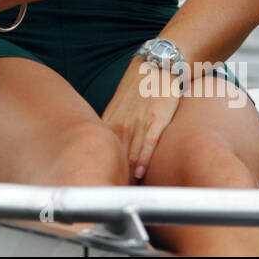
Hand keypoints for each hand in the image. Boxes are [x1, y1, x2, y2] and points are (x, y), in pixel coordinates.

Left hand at [101, 57, 183, 181]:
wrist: (158, 64)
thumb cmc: (139, 88)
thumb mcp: (119, 107)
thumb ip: (113, 127)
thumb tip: (109, 147)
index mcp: (110, 122)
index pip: (103, 152)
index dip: (102, 169)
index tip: (101, 186)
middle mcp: (121, 123)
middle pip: (115, 156)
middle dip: (113, 175)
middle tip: (112, 194)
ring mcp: (138, 121)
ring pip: (130, 152)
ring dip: (127, 173)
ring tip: (126, 192)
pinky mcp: (156, 118)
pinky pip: (148, 142)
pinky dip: (144, 158)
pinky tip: (140, 173)